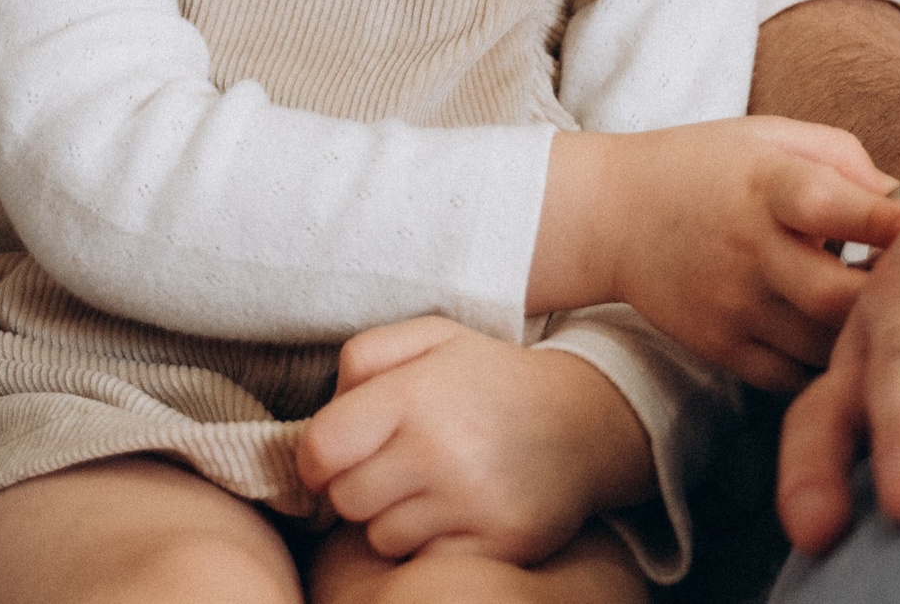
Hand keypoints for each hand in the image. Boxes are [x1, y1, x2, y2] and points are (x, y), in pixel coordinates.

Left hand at [295, 317, 649, 563]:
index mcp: (417, 394)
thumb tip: (319, 420)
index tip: (330, 458)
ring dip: (393, 518)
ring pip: (381, 537)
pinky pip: (425, 561)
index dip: (314, 459)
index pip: (321, 449)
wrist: (585, 420)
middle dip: (355, 486)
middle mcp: (443, 450)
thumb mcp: (431, 338)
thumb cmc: (491, 379)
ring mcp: (474, 503)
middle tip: (390, 468)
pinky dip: (430, 544)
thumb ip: (364, 357)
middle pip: (346, 499)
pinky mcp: (500, 544)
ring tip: (428, 487)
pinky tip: (454, 514)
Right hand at [535, 118, 899, 392]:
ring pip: (825, 349)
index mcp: (768, 185)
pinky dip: (829, 371)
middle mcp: (751, 249)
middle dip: (895, 302)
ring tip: (894, 324)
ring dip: (869, 341)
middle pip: (840, 298)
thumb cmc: (704, 166)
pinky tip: (843, 347)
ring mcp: (734, 305)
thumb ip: (846, 160)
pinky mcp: (720, 347)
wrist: (611, 214)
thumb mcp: (770, 136)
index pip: (835, 206)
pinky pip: (795, 380)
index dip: (892, 224)